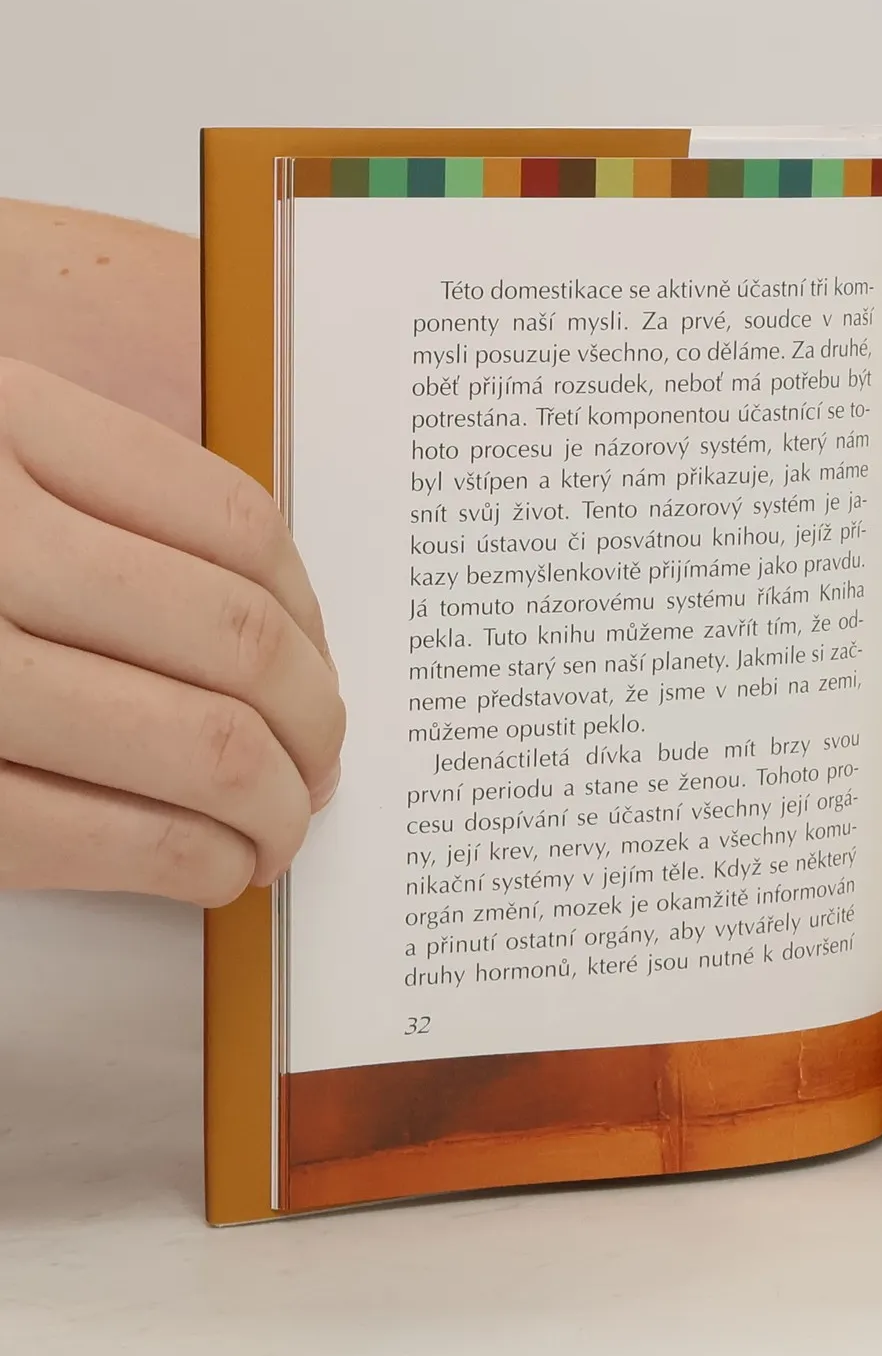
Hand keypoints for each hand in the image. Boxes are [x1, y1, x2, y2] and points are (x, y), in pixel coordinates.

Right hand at [0, 359, 344, 903]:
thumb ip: (84, 488)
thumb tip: (273, 617)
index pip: (235, 523)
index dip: (310, 613)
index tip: (322, 659)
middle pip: (233, 644)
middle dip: (311, 723)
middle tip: (323, 762)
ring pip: (194, 749)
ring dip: (270, 808)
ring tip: (280, 828)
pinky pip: (98, 840)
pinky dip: (189, 865)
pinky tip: (211, 867)